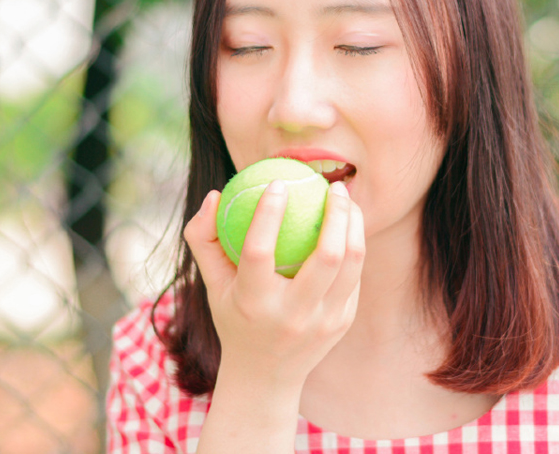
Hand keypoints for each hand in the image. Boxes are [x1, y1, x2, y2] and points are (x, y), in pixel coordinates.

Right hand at [183, 180, 364, 389]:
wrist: (265, 376)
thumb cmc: (236, 316)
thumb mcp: (212, 284)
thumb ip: (204, 238)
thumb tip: (217, 195)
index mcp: (254, 303)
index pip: (260, 252)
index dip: (268, 214)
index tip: (278, 182)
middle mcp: (292, 315)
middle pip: (325, 257)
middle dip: (335, 213)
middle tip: (332, 186)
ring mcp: (324, 321)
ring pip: (351, 262)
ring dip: (353, 224)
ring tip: (345, 198)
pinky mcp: (343, 322)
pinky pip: (354, 274)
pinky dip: (353, 244)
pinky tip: (348, 223)